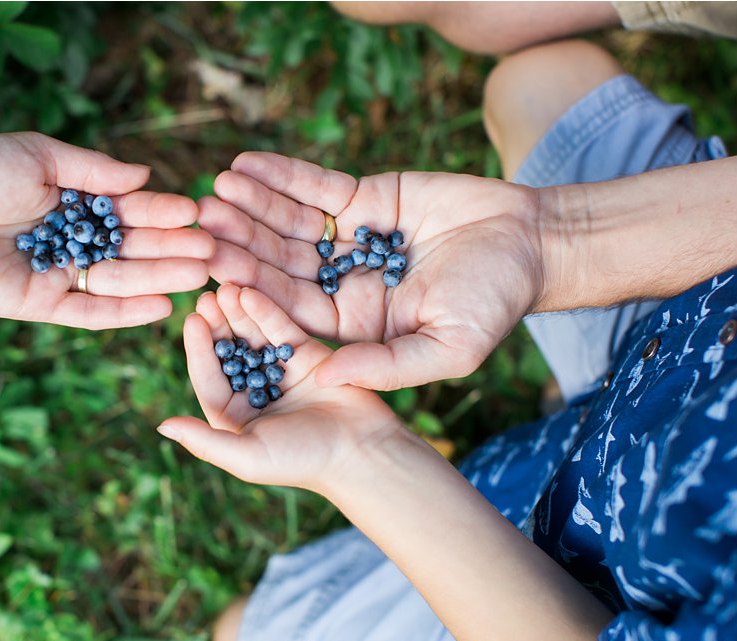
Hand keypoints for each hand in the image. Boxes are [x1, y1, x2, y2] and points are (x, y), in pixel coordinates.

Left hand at [0, 133, 213, 329]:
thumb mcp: (39, 156)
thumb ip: (93, 170)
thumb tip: (144, 176)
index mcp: (71, 199)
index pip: (128, 209)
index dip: (162, 212)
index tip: (197, 212)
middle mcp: (69, 239)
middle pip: (131, 248)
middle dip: (172, 249)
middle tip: (212, 251)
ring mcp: (57, 274)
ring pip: (118, 280)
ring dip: (159, 278)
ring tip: (198, 274)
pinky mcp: (39, 304)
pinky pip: (89, 312)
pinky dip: (125, 311)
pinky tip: (161, 305)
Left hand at [157, 285, 411, 492]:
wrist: (362, 453)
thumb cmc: (302, 461)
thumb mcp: (247, 456)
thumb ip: (204, 442)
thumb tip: (161, 425)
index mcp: (233, 415)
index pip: (209, 376)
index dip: (199, 349)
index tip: (192, 320)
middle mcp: (252, 391)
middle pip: (227, 351)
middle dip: (217, 325)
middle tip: (205, 296)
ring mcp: (280, 371)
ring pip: (252, 336)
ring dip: (238, 313)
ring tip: (226, 287)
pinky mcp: (307, 356)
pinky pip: (281, 329)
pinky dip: (266, 311)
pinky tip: (251, 292)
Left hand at [200, 152, 544, 389]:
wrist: (534, 241)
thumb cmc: (496, 302)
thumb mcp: (449, 348)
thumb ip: (387, 365)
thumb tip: (327, 381)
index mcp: (350, 324)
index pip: (291, 308)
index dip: (255, 289)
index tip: (219, 274)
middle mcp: (340, 283)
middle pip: (279, 263)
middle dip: (241, 243)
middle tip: (202, 224)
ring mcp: (347, 239)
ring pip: (287, 223)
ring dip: (252, 205)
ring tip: (217, 187)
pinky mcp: (361, 198)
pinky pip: (313, 187)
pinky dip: (281, 174)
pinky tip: (246, 163)